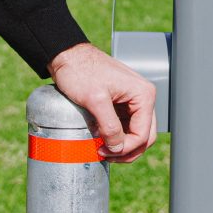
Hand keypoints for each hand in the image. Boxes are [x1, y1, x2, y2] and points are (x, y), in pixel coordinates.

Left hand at [47, 43, 157, 163]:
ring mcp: (133, 100)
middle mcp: (143, 97)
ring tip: (102, 150)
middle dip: (126, 150)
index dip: (125, 149)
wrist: (68, 56)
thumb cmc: (81, 71)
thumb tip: (117, 148)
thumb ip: (110, 126)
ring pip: (136, 133)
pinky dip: (116, 136)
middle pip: (144, 136)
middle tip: (106, 156)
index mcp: (143, 95)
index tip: (104, 152)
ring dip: (121, 145)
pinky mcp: (122, 102)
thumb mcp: (95, 100)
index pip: (143, 134)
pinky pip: (125, 125)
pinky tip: (101, 139)